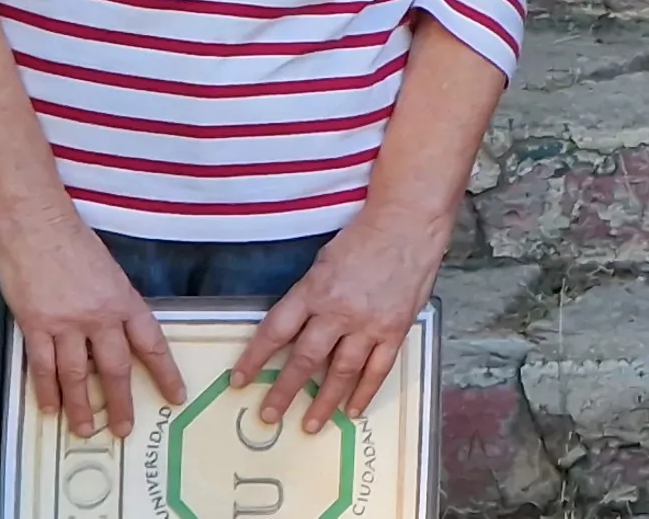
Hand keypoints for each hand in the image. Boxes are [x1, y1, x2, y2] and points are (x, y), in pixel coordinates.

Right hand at [0, 217, 180, 439]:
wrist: (35, 225)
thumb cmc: (73, 242)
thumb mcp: (109, 272)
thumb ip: (115, 304)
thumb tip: (118, 335)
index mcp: (124, 300)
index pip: (151, 344)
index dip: (165, 373)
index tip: (176, 397)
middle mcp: (99, 316)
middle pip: (114, 369)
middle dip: (120, 403)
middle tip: (124, 429)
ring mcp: (66, 323)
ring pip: (77, 375)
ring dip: (81, 406)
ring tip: (86, 430)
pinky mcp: (35, 325)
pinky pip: (43, 366)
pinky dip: (47, 390)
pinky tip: (51, 408)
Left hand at [231, 212, 446, 433]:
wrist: (408, 224)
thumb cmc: (362, 237)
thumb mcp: (323, 261)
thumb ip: (309, 295)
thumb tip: (293, 328)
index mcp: (314, 290)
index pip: (276, 330)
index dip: (255, 358)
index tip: (240, 379)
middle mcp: (338, 312)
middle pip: (305, 359)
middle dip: (284, 391)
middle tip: (269, 414)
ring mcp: (369, 324)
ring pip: (341, 372)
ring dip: (323, 402)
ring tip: (309, 424)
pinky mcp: (395, 330)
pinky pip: (378, 370)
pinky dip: (364, 393)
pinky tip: (351, 410)